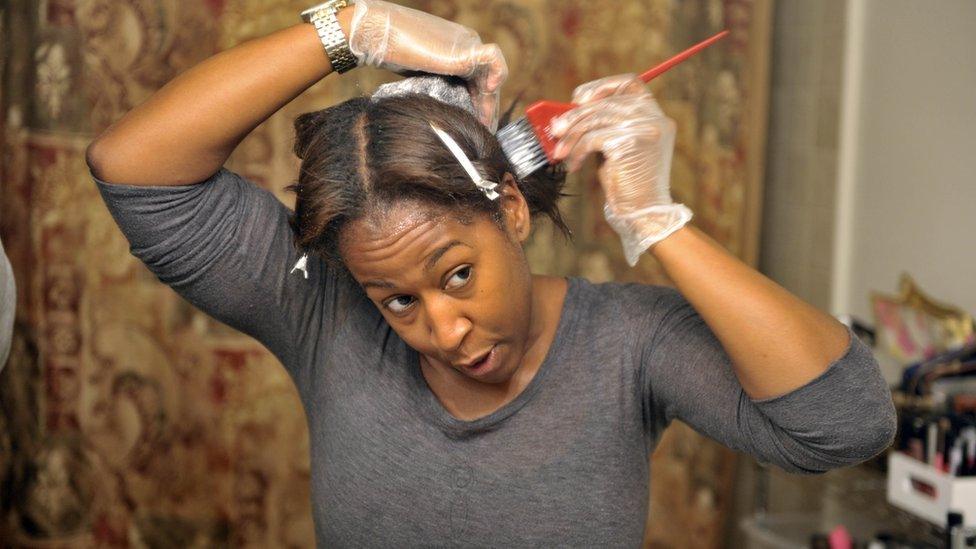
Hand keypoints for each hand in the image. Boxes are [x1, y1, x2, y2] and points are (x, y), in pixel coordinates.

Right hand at [346, 0, 507, 131]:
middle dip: (487, 110)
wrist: (379, 34)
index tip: (476, 128)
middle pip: (486, 83)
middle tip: (483, 134)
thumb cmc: (393, 52)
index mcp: (458, 50)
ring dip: (491, 104)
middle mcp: (467, 46)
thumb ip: (438, 85)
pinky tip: (485, 103)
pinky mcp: (466, 49)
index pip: (478, 82)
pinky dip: (496, 79)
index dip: (480, 107)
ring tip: (484, 126)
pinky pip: (494, 61)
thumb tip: (440, 112)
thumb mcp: (422, 74)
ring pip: (492, 79)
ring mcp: (469, 45)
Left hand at [549, 73, 691, 265]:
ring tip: (560, 153)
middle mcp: (655, 118)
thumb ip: (602, 125)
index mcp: (656, 115)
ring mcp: (646, 129)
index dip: (601, 87)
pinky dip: (578, 151)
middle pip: (606, 102)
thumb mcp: (616, 146)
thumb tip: (566, 114)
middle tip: (555, 130)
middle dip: (575, 116)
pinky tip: (574, 165)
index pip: (630, 82)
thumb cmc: (626, 183)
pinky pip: (593, 138)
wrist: (643, 214)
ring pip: (596, 119)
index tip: (578, 100)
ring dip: (572, 136)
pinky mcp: (631, 143)